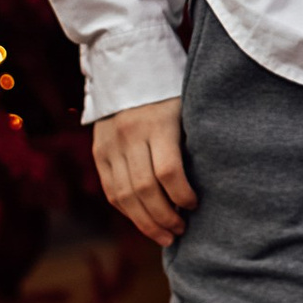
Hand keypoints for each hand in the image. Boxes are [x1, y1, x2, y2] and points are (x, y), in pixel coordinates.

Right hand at [90, 97, 194, 249]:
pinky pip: (111, 190)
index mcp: (158, 122)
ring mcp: (110, 144)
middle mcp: (130, 135)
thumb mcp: (186, 107)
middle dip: (164, 217)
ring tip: (165, 236)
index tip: (195, 205)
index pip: (168, 172)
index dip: (182, 195)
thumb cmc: (169, 91)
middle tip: (181, 231)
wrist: (127, 66)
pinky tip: (144, 221)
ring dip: (146, 222)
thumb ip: (190, 142)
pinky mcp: (98, 151)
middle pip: (144, 189)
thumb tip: (204, 185)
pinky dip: (127, 210)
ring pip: (124, 195)